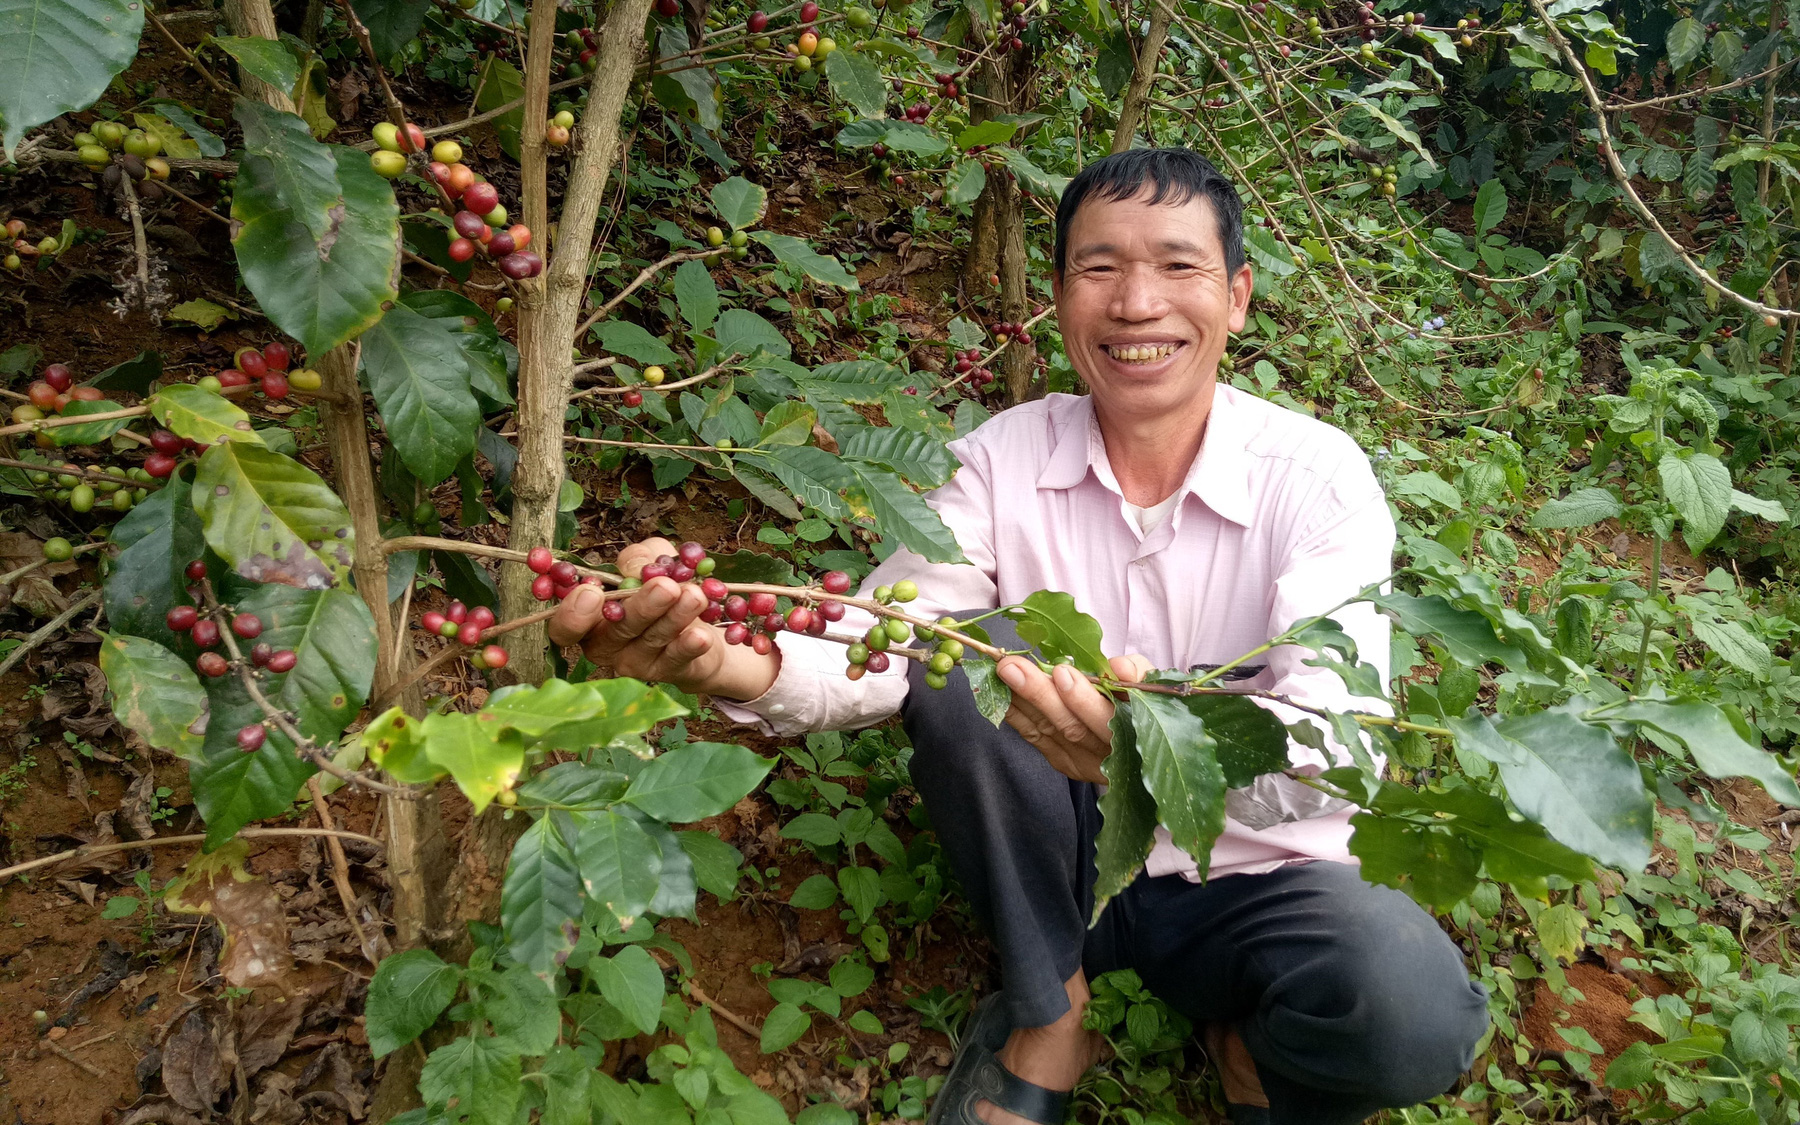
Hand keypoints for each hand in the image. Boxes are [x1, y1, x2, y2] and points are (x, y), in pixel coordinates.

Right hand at [547, 537, 774, 696]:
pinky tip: (701, 636)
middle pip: (616, 630)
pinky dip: (689, 646)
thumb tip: (635, 567)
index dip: (573, 614)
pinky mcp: (666, 672)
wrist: (700, 623)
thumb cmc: (665, 586)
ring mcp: (634, 662)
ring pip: (652, 639)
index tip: (593, 592)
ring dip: (675, 617)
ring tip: (694, 596)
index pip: (567, 626)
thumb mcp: (652, 560)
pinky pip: (676, 659)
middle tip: (665, 587)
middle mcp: (606, 644)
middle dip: (641, 607)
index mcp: (591, 617)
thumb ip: (639, 556)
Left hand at [996, 654, 1152, 783]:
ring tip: (1002, 672)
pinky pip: (1035, 737)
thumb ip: (1139, 673)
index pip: (1106, 719)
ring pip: (1048, 731)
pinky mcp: (1063, 761)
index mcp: (1134, 735)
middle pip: (1070, 727)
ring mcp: (1081, 762)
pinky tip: (999, 693)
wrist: (1140, 741)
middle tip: (1012, 667)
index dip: (1083, 699)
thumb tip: (1120, 668)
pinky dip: (1016, 715)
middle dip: (1040, 694)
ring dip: (1021, 701)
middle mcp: (1105, 755)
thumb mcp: (1152, 684)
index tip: (1062, 672)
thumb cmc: (1145, 702)